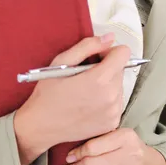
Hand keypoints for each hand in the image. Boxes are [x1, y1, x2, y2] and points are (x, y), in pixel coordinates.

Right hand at [14, 34, 130, 164]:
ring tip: (86, 91)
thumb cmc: (48, 93)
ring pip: (119, 86)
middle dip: (106, 68)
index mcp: (100, 79)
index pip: (123, 53)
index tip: (95, 58)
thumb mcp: (62, 62)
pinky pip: (117, 102)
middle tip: (85, 75)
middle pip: (120, 69)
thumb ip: (88, 46)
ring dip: (107, 84)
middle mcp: (112, 97)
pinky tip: (89, 103)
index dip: (108, 51)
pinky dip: (107, 99)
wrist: (41, 126)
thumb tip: (109, 38)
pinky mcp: (112, 123)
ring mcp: (114, 112)